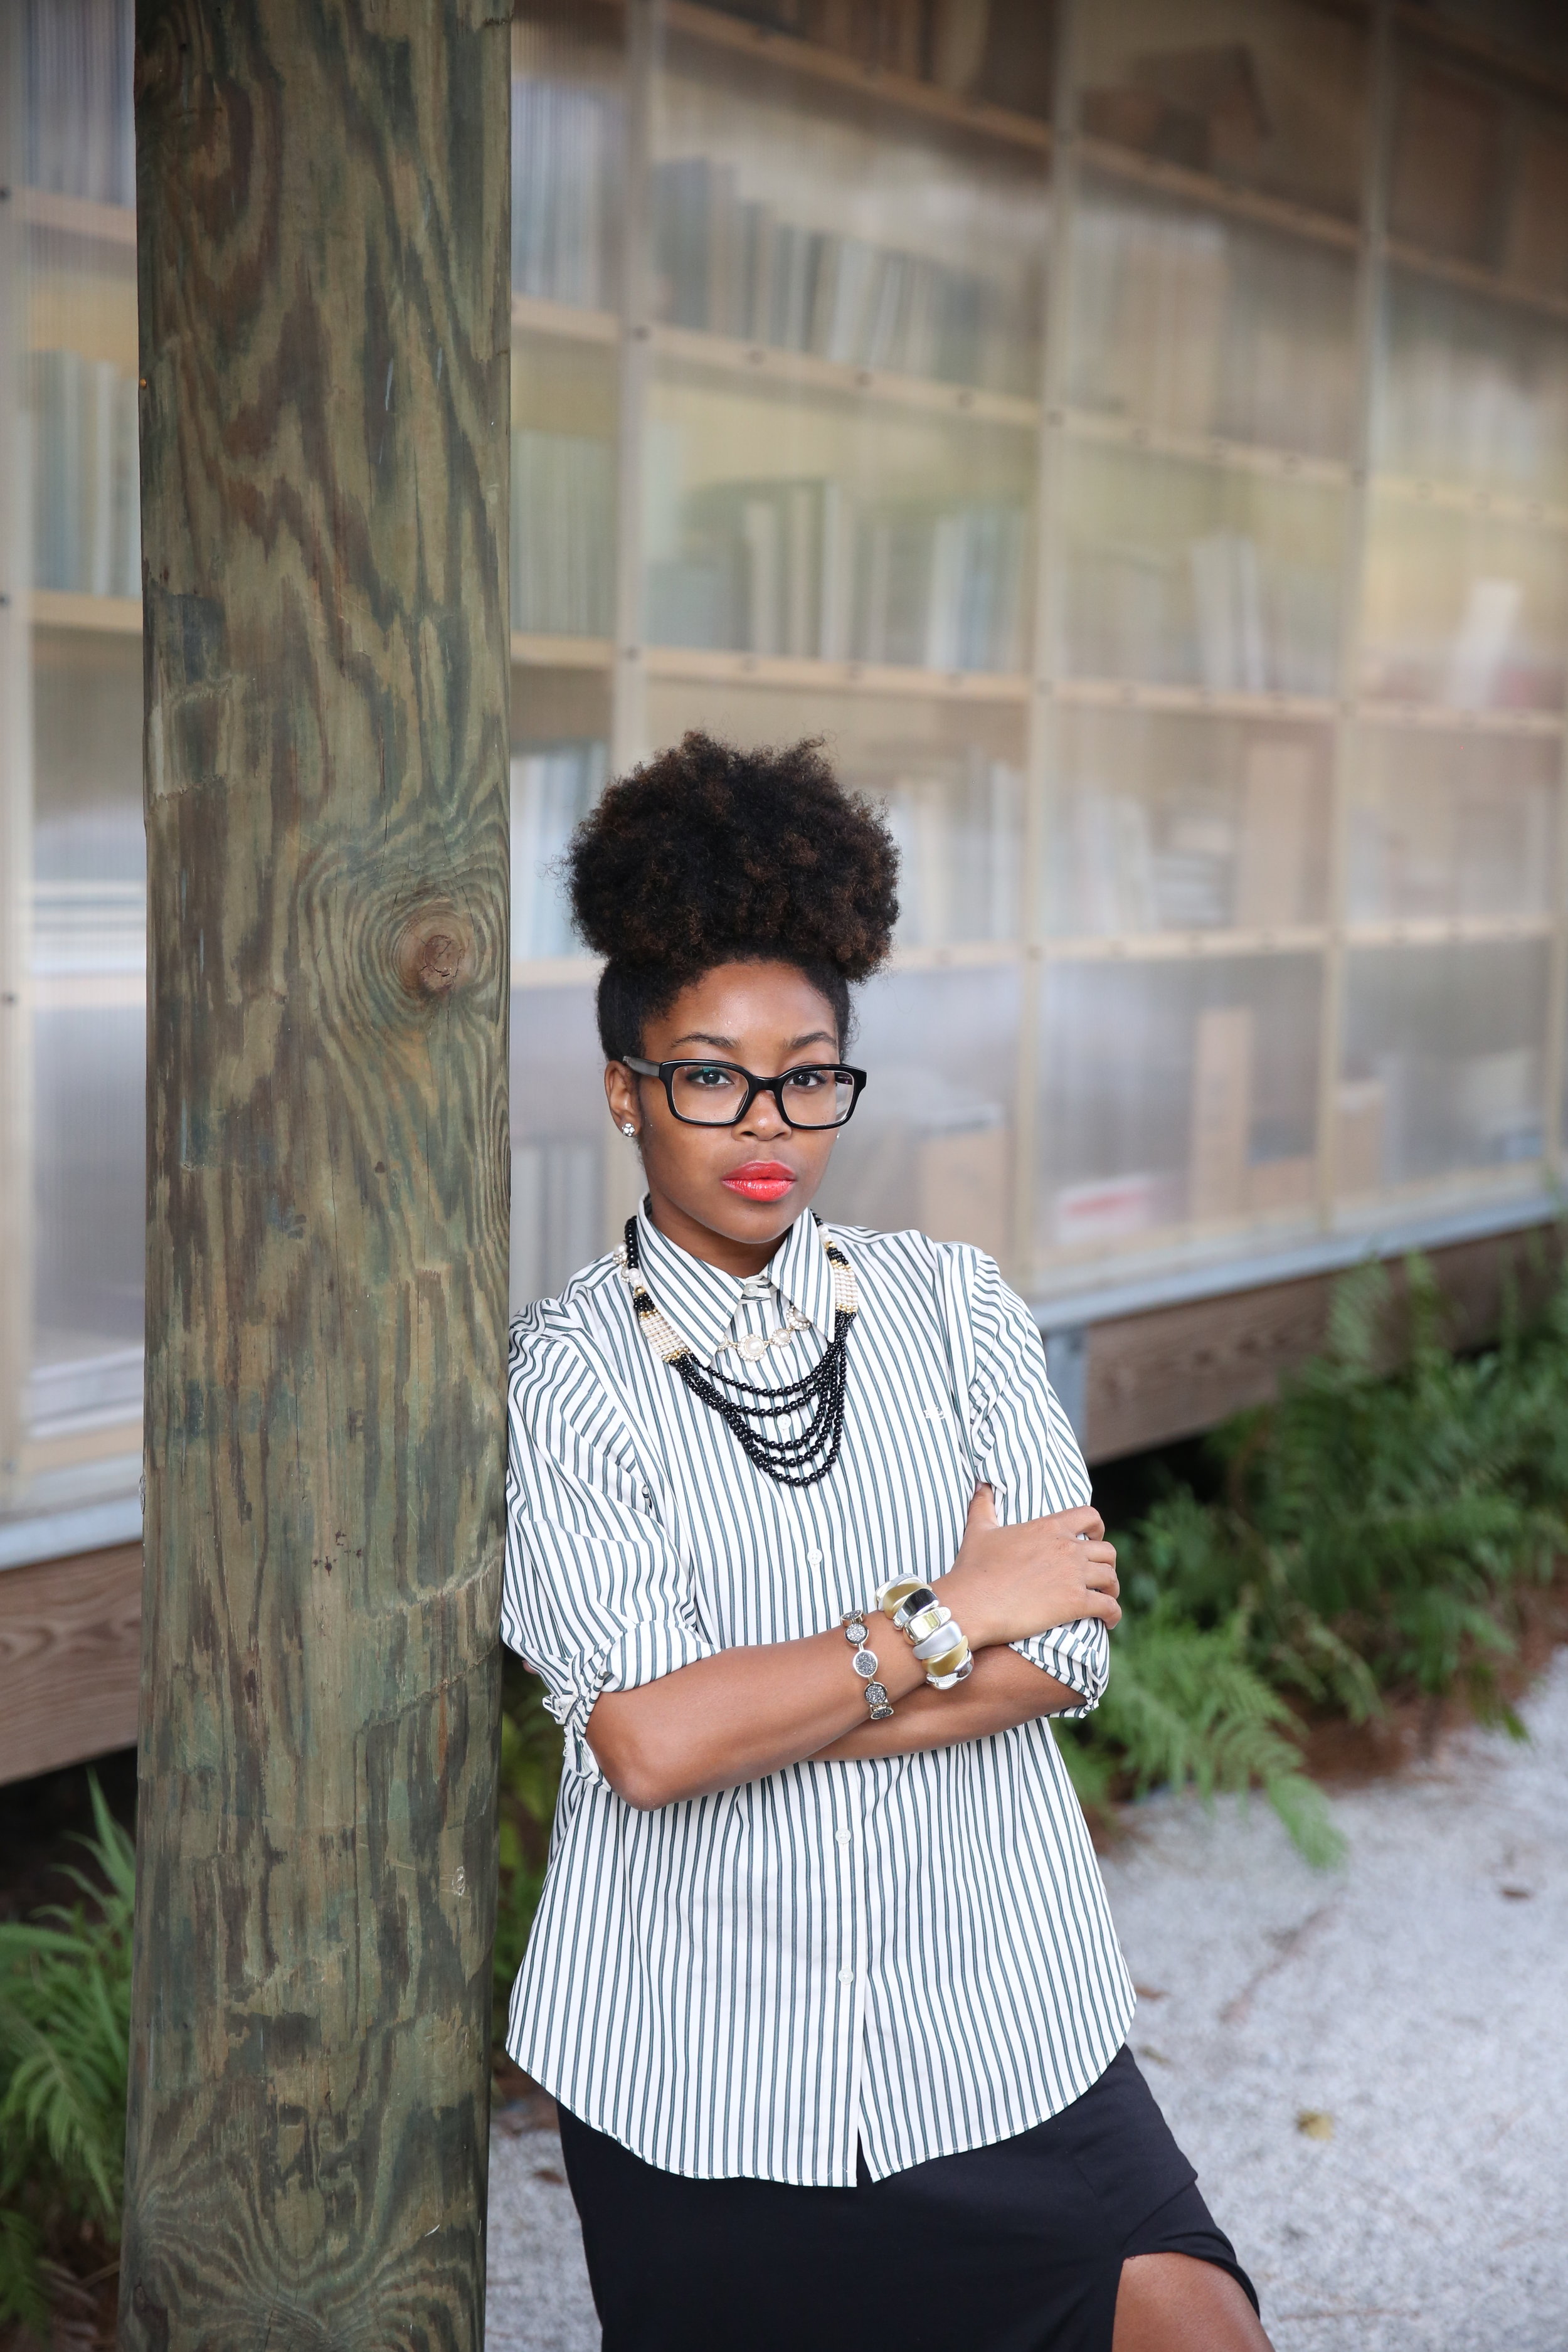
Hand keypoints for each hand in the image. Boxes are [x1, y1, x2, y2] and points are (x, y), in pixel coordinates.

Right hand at [939, 1486, 1120, 1649]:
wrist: (973, 1602)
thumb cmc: (973, 1568)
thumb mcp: (979, 1530)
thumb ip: (983, 1505)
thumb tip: (981, 1485)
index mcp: (1048, 1527)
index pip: (1089, 1516)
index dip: (1097, 1527)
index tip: (1094, 1537)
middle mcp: (1066, 1548)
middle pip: (1107, 1550)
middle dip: (1107, 1563)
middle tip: (1100, 1574)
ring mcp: (1073, 1575)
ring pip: (1111, 1577)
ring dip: (1112, 1588)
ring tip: (1107, 1598)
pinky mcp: (1075, 1602)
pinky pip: (1108, 1606)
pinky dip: (1113, 1614)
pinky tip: (1109, 1620)